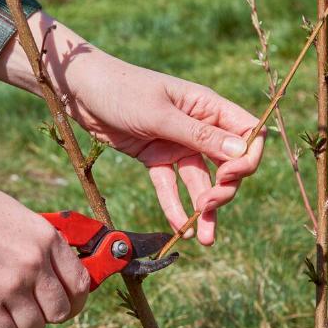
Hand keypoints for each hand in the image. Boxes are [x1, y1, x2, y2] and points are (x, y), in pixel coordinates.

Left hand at [0, 12, 265, 244]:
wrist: (80, 90)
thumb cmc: (121, 89)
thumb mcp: (160, 113)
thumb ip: (199, 135)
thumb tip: (240, 153)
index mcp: (207, 106)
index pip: (248, 133)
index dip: (247, 158)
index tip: (231, 176)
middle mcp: (198, 126)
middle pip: (226, 164)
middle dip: (224, 189)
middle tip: (208, 206)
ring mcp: (176, 144)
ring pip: (199, 181)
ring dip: (203, 209)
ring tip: (203, 238)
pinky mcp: (155, 157)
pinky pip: (169, 185)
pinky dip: (174, 205)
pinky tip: (178, 228)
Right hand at [0, 152, 90, 327]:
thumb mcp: (13, 213)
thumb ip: (37, 242)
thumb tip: (54, 268)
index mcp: (46, 238)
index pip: (81, 284)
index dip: (75, 300)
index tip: (66, 304)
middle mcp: (34, 264)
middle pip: (61, 312)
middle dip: (47, 315)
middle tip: (29, 310)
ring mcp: (9, 286)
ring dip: (20, 324)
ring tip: (3, 308)